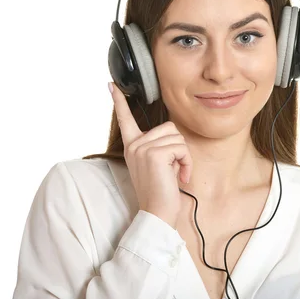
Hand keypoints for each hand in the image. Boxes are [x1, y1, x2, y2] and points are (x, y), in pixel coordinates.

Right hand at [109, 82, 191, 228]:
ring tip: (176, 174)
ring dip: (184, 157)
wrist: (158, 213)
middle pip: (170, 127)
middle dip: (179, 148)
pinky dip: (187, 163)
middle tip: (173, 169)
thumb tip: (171, 137)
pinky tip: (180, 177)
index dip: (119, 102)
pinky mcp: (155, 154)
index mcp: (132, 146)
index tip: (112, 85)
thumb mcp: (156, 164)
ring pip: (178, 138)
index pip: (125, 119)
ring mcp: (142, 148)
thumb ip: (159, 147)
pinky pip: (182, 148)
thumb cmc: (161, 191)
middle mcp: (134, 145)